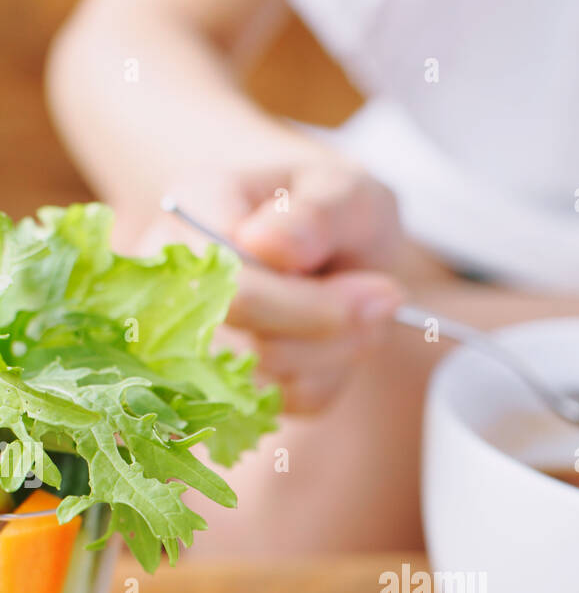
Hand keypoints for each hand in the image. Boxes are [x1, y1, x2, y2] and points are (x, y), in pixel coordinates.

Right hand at [136, 151, 405, 411]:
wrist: (334, 245)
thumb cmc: (334, 211)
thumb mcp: (346, 191)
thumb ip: (317, 213)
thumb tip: (267, 245)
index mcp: (193, 211)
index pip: (236, 287)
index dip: (311, 304)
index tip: (382, 290)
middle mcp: (177, 281)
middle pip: (252, 343)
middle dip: (331, 328)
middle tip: (388, 298)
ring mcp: (195, 339)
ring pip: (275, 379)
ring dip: (339, 349)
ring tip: (363, 306)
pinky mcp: (231, 384)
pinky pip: (292, 401)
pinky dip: (332, 373)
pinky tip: (337, 337)